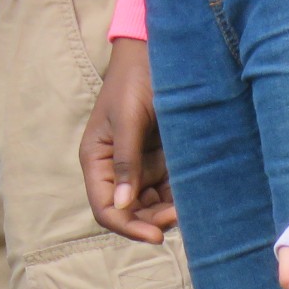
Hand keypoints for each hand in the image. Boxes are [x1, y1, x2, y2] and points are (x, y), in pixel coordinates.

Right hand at [80, 39, 177, 243]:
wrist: (155, 53)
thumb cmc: (134, 80)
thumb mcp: (128, 119)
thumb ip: (125, 161)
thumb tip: (121, 205)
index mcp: (96, 158)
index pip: (104, 207)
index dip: (127, 226)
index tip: (156, 235)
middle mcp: (114, 167)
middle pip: (129, 211)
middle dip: (152, 219)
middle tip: (179, 216)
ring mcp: (138, 165)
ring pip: (150, 205)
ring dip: (167, 211)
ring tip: (188, 206)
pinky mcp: (159, 160)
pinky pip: (167, 188)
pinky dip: (178, 197)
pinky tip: (192, 195)